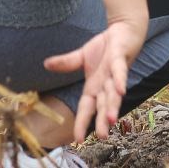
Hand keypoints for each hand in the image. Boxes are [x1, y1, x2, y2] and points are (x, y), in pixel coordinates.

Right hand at [44, 16, 146, 141]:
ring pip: (113, 92)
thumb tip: (46, 64)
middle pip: (102, 105)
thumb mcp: (82, 56)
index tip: (79, 140)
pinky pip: (120, 71)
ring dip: (112, 105)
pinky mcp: (120, 59)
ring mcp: (114, 73)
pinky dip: (120, 81)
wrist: (123, 29)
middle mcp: (105, 83)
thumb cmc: (105, 47)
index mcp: (94, 86)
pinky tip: (121, 90)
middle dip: (103, 121)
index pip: (87, 108)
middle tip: (103, 136)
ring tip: (112, 120)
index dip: (83, 122)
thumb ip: (67, 63)